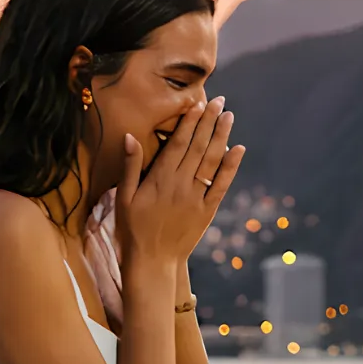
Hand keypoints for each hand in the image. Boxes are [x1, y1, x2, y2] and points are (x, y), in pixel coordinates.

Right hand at [116, 97, 244, 270]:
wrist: (153, 262)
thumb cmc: (133, 230)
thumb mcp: (124, 197)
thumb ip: (131, 166)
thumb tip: (129, 136)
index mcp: (160, 179)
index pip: (177, 143)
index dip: (189, 122)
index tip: (198, 104)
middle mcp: (180, 185)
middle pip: (198, 147)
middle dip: (209, 122)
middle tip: (220, 101)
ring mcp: (196, 198)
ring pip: (211, 161)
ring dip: (222, 137)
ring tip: (229, 116)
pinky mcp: (206, 212)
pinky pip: (221, 185)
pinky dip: (230, 167)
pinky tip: (238, 150)